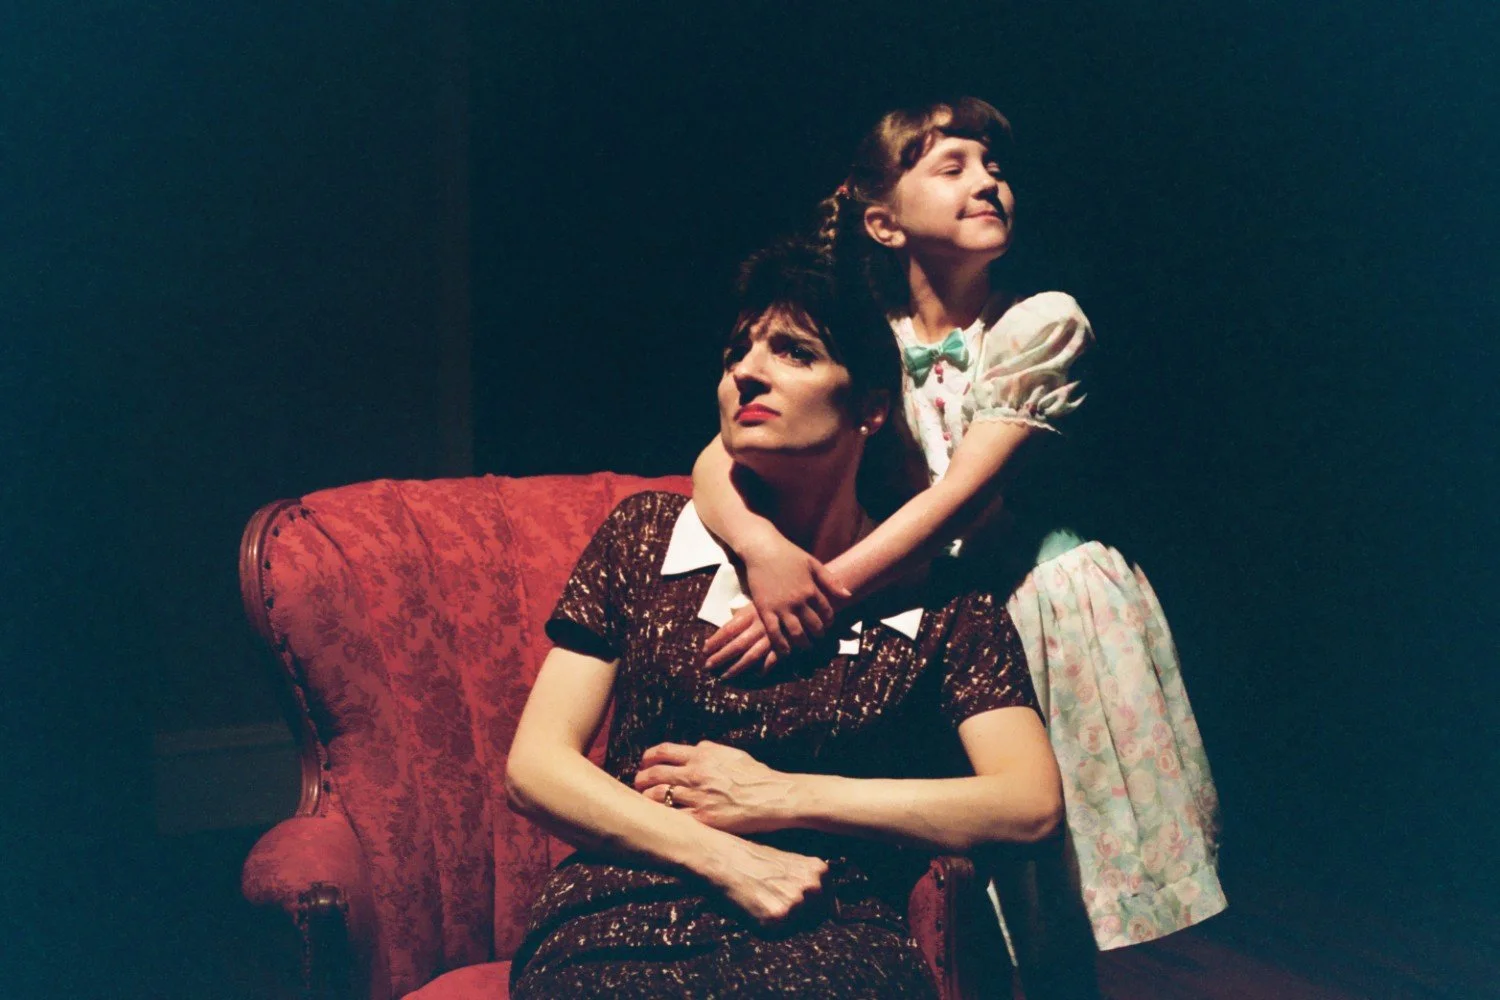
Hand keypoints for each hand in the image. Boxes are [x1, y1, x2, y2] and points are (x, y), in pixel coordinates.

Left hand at [635, 740, 796, 834]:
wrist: (774, 797)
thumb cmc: (756, 775)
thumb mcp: (731, 753)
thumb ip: (708, 750)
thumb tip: (692, 749)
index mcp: (702, 755)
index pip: (664, 751)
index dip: (648, 757)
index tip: (644, 762)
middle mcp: (696, 773)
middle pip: (655, 773)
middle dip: (641, 778)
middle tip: (638, 783)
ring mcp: (699, 797)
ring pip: (659, 796)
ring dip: (646, 798)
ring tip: (644, 801)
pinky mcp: (704, 818)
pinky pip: (674, 817)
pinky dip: (663, 816)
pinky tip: (659, 819)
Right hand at [703, 536, 851, 676]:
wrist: (762, 549)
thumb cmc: (788, 554)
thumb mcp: (813, 564)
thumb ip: (830, 580)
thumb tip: (848, 595)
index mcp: (811, 589)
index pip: (826, 612)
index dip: (829, 621)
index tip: (827, 624)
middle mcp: (798, 601)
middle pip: (813, 626)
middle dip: (818, 635)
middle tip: (818, 637)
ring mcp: (781, 607)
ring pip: (796, 633)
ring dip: (803, 644)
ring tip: (805, 646)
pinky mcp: (765, 610)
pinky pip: (774, 633)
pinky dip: (781, 645)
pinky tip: (786, 651)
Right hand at [705, 836, 827, 926]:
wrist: (720, 857)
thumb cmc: (750, 860)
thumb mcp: (790, 864)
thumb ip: (810, 884)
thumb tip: (835, 915)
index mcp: (820, 871)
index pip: (829, 908)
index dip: (809, 909)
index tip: (790, 901)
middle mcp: (813, 887)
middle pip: (815, 921)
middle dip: (797, 918)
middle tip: (771, 899)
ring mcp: (796, 903)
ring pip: (796, 930)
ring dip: (781, 924)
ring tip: (761, 900)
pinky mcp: (776, 919)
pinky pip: (776, 937)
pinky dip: (763, 928)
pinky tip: (752, 907)